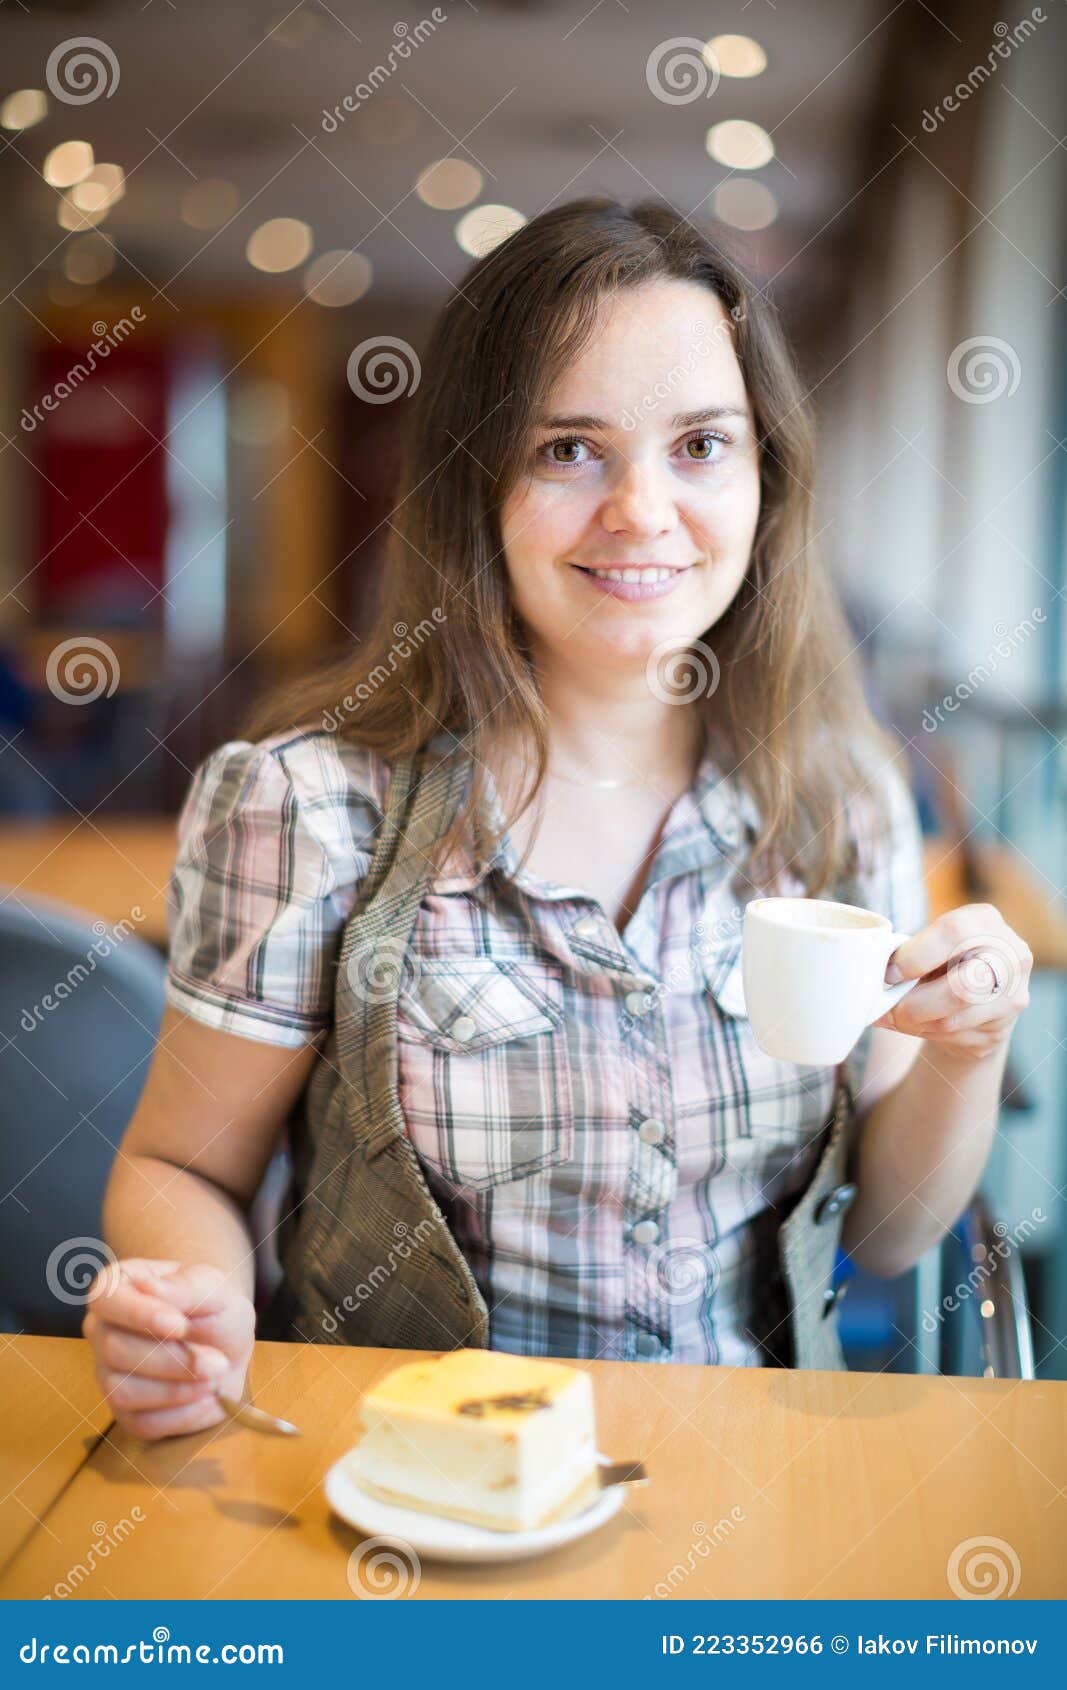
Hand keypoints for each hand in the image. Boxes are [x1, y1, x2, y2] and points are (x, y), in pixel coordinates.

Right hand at [82, 1258, 255, 1441]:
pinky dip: (182, 1414)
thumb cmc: (214, 1308)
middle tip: (217, 1362)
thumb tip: (148, 1287)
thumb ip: (185, 1285)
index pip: (105, 1298)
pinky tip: (206, 1397)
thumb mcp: (213, 1287)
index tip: (180, 1326)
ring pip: (121, 1390)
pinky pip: (141, 1422)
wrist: (227, 1347)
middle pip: (114, 1349)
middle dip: (172, 1359)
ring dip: (176, 1389)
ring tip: (214, 1377)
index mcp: (117, 1287)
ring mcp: (109, 1373)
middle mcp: (102, 1330)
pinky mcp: (125, 1412)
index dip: (139, 1314)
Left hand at [872, 902, 1031, 1060]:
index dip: (916, 955)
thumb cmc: (942, 961)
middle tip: (890, 1007)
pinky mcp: (1000, 1029)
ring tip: (896, 1016)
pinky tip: (918, 1024)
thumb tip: (866, 974)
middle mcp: (1010, 956)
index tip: (890, 973)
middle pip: (963, 986)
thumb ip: (907, 952)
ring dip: (913, 1022)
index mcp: (985, 921)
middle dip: (915, 1003)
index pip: (954, 931)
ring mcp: (1011, 996)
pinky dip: (925, 1033)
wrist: (974, 997)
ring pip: (952, 1019)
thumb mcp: (930, 946)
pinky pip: (952, 1037)